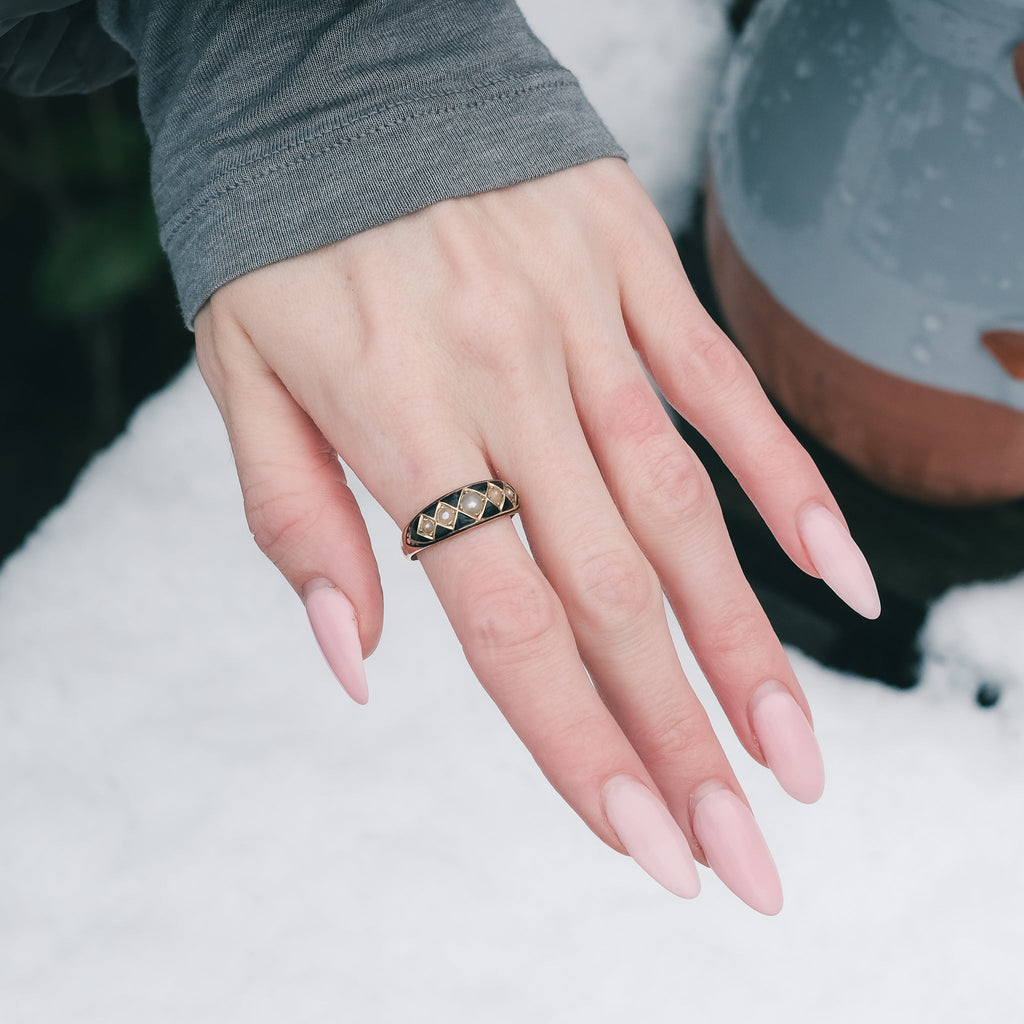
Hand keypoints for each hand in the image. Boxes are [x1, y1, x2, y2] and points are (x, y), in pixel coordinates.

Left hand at [195, 158, 878, 912]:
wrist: (331, 63)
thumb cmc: (280, 238)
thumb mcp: (240, 376)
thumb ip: (295, 522)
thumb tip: (357, 661)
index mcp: (399, 420)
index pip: (504, 623)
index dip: (577, 745)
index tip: (643, 845)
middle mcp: (505, 380)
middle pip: (611, 592)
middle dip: (681, 736)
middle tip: (746, 850)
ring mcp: (583, 320)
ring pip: (680, 510)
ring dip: (743, 644)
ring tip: (795, 754)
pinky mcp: (633, 266)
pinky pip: (721, 387)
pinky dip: (782, 483)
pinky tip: (834, 576)